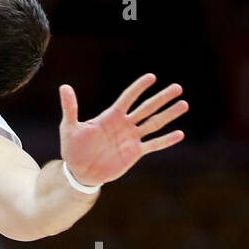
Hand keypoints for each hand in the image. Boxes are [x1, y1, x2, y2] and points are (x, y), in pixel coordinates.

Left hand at [59, 74, 187, 186]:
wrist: (80, 171)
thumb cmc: (73, 148)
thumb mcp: (69, 127)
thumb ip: (70, 107)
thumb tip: (64, 87)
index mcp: (110, 116)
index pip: (128, 98)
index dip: (139, 88)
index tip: (151, 77)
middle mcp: (124, 124)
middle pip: (146, 108)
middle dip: (161, 98)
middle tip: (177, 87)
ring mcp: (131, 138)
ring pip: (154, 124)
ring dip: (168, 115)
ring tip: (184, 104)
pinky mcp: (135, 153)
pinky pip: (153, 145)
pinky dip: (166, 140)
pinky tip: (179, 134)